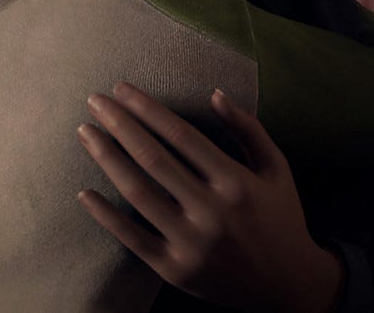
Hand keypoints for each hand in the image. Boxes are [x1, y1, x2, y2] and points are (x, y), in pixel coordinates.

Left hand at [76, 83, 344, 312]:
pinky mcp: (175, 270)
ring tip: (85, 133)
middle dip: (119, 124)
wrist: (289, 285)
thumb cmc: (280, 217)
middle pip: (153, 158)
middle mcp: (213, 213)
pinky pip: (132, 238)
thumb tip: (214, 93)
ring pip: (138, 192)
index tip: (121, 89)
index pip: (180, 135)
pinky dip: (105, 214)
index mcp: (237, 183)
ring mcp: (192, 244)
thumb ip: (247, 129)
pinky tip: (84, 191)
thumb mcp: (275, 169)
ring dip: (106, 158)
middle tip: (94, 101)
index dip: (147, 109)